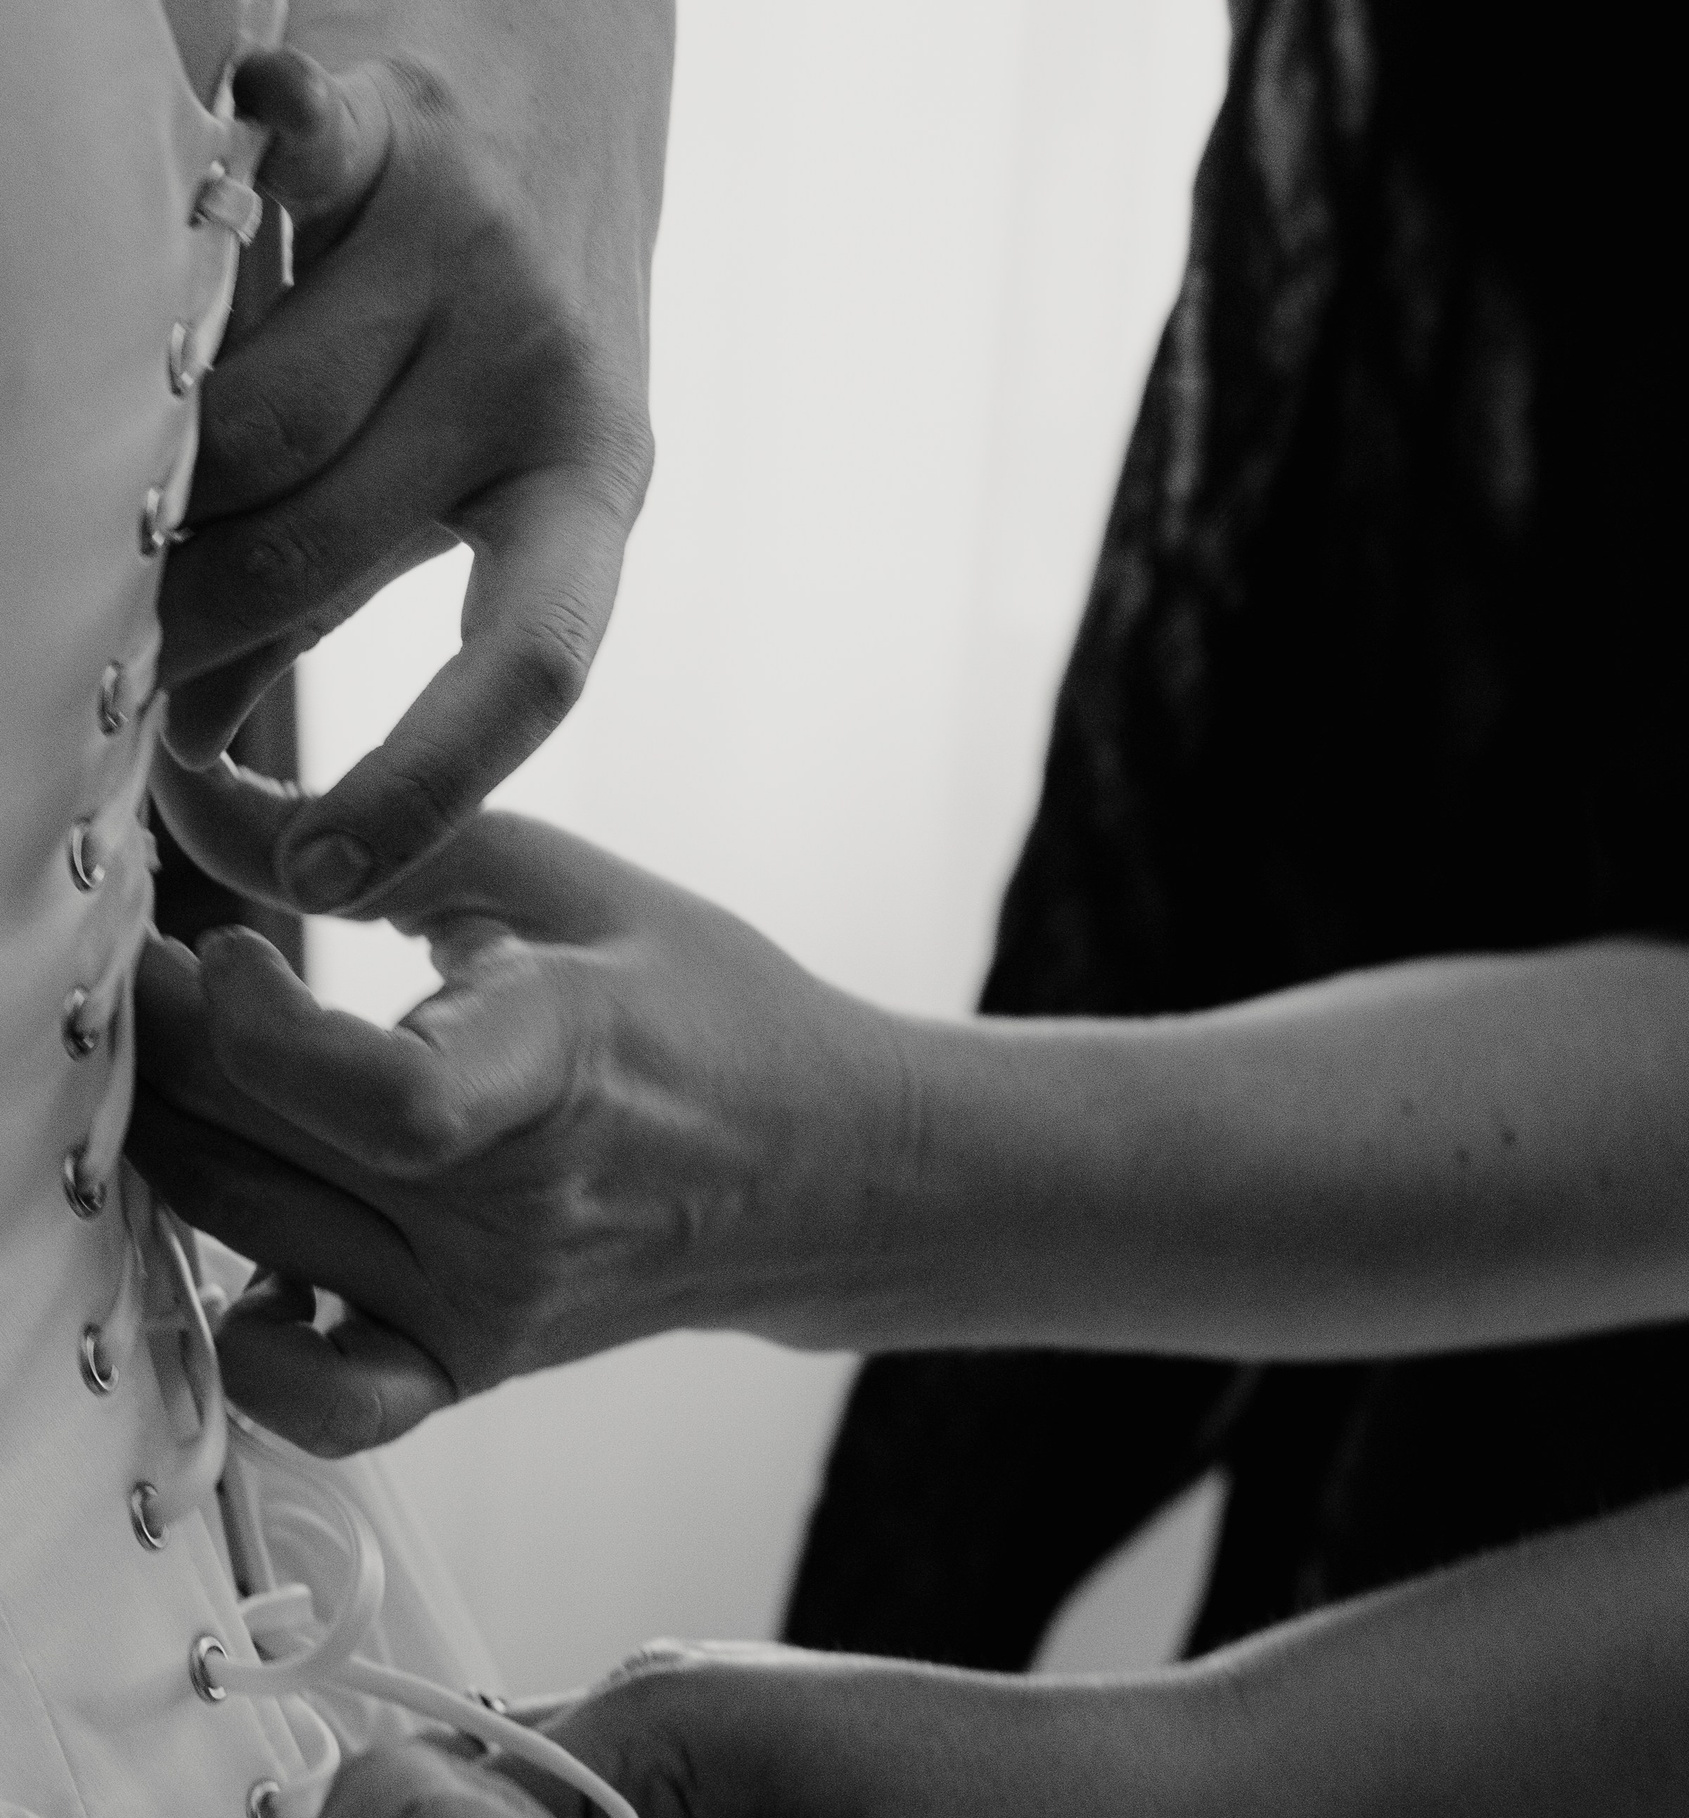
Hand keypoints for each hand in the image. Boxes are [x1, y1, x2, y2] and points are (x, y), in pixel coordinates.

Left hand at [131, 804, 912, 1450]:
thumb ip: (384, 840)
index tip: (225, 948)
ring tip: (180, 1058)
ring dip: (171, 1135)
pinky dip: (251, 1348)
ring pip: (247, 1229)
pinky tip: (238, 1265)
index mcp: (564, 1065)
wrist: (827, 1174)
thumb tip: (208, 813)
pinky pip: (326, 1402)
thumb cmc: (709, 1013)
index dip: (255, 1027)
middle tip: (154, 967)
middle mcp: (524, 1208)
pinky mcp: (471, 1360)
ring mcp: (492, 1301)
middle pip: (265, 1141)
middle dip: (169, 1037)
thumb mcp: (569, 883)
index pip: (384, 1100)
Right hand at [158, 1, 671, 901]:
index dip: (427, 779)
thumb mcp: (470, 491)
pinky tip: (235, 150)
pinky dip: (243, 171)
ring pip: (262, 415)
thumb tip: (195, 736)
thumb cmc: (488, 338)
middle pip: (321, 546)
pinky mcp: (395, 121)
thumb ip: (345, 604)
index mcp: (589, 493)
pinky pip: (299, 160)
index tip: (324, 868)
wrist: (569, 88)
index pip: (530, 670)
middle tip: (118, 660)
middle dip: (198, 626)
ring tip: (107, 519)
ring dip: (162, 485)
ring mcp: (473, 251)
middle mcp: (543, 378)